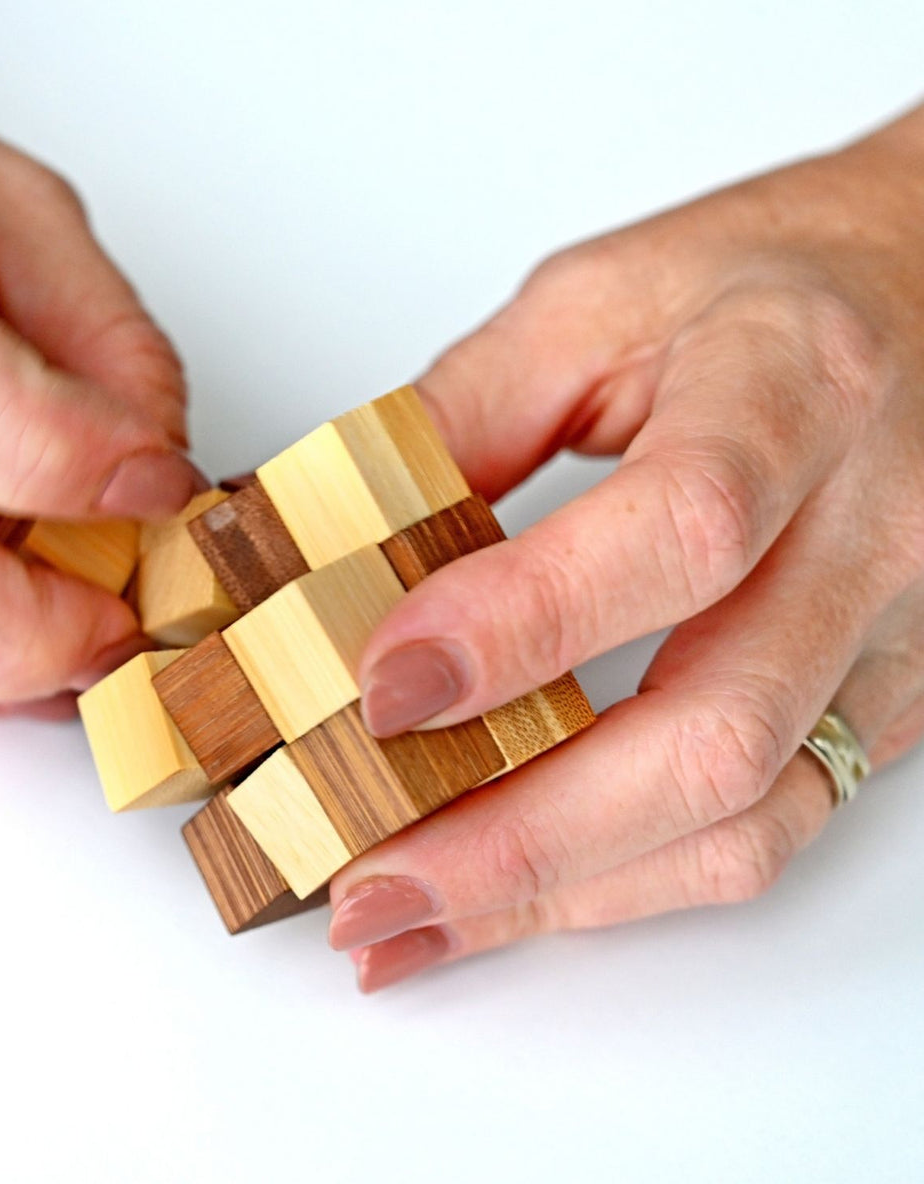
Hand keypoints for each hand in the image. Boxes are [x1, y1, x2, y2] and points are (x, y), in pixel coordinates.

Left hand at [331, 104, 923, 989]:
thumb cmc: (762, 285)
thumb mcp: (593, 302)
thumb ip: (462, 416)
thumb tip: (338, 543)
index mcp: (791, 391)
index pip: (676, 534)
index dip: (521, 626)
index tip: (380, 688)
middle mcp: (868, 532)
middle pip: (710, 732)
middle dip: (518, 834)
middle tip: (366, 880)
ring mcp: (889, 637)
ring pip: (741, 816)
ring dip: (561, 892)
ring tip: (411, 921)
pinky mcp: (877, 701)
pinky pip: (761, 829)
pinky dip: (624, 883)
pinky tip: (517, 896)